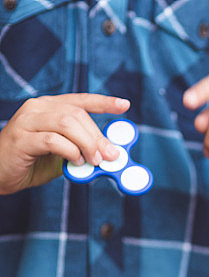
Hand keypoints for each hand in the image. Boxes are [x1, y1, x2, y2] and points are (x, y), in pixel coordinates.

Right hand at [0, 94, 128, 193]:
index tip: (125, 105)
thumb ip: (84, 149)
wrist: (0, 173)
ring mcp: (27, 120)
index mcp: (50, 107)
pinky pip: (53, 140)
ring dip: (87, 144)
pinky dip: (70, 152)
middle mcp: (37, 107)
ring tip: (92, 161)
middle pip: (77, 114)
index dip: (104, 102)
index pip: (80, 100)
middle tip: (110, 156)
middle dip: (98, 136)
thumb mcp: (66, 153)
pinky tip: (74, 161)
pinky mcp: (21, 138)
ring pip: (67, 124)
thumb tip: (112, 153)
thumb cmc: (33, 161)